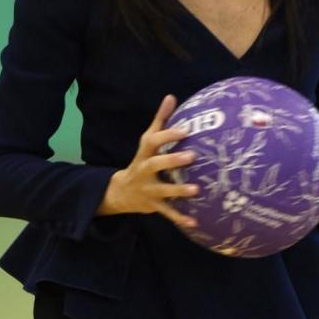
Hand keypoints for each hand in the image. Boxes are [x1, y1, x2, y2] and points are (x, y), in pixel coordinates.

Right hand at [98, 95, 199, 230]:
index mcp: (145, 153)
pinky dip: (180, 218)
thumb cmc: (142, 161)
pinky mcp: (153, 206)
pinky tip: (195, 221)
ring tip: (197, 190)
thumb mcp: (147, 142)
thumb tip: (171, 96)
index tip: (186, 130)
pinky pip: (167, 213)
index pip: (153, 141)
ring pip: (163, 190)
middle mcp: (145, 171)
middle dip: (172, 161)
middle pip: (155, 164)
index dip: (168, 135)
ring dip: (179, 191)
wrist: (121, 192)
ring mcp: (148, 189)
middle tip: (192, 156)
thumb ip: (160, 121)